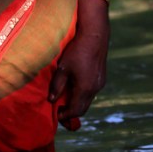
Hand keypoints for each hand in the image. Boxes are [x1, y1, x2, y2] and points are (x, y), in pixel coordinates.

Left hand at [48, 3, 108, 131]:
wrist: (95, 36)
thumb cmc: (76, 51)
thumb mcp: (63, 68)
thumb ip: (57, 85)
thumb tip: (51, 100)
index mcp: (85, 88)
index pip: (75, 110)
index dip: (65, 115)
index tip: (56, 115)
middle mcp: (95, 89)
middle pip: (83, 108)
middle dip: (71, 112)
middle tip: (60, 111)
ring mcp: (99, 83)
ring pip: (88, 100)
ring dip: (77, 103)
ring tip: (65, 99)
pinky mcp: (101, 78)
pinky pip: (91, 92)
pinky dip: (82, 95)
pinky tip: (74, 88)